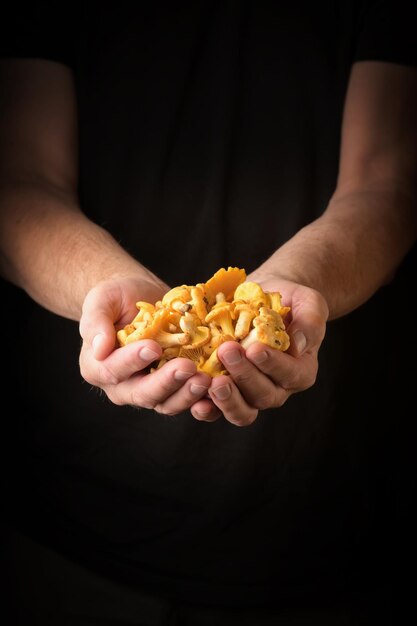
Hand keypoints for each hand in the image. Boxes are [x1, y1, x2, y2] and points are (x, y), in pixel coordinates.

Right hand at [79, 278, 211, 413]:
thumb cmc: (116, 296)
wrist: (140, 296)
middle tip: (188, 368)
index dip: (132, 362)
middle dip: (167, 383)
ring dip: (188, 394)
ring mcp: (152, 389)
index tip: (153, 347)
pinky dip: (205, 399)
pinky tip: (219, 388)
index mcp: (99, 368)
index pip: (113, 370)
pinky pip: (190, 399)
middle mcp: (124, 386)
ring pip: (168, 402)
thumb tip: (99, 348)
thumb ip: (96, 322)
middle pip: (144, 394)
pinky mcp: (176, 386)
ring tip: (207, 379)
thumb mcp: (100, 300)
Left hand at [190, 279, 328, 426]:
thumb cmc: (290, 299)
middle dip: (244, 376)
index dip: (273, 365)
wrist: (264, 297)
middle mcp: (276, 388)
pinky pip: (216, 407)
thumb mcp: (308, 303)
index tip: (255, 349)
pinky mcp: (225, 391)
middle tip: (227, 352)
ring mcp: (249, 393)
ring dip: (225, 398)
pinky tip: (194, 396)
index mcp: (300, 371)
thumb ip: (310, 321)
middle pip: (263, 395)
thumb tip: (298, 345)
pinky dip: (205, 405)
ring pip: (241, 410)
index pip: (290, 374)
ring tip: (210, 381)